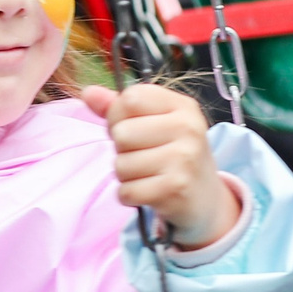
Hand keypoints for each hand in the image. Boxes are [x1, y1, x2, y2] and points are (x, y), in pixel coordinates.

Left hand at [80, 83, 236, 249]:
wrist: (205, 198)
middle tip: (144, 157)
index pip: (129, 99)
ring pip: (121, 165)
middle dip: (122, 150)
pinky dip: (129, 195)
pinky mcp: (176, 189)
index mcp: (182, 106)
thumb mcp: (154, 124)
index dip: (118, 116)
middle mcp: (187, 128)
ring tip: (148, 175)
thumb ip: (119, 108)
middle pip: (121, 134)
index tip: (133, 128)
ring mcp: (184, 159)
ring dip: (126, 175)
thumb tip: (88, 93)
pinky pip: (126, 191)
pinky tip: (148, 192)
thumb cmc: (173, 155)